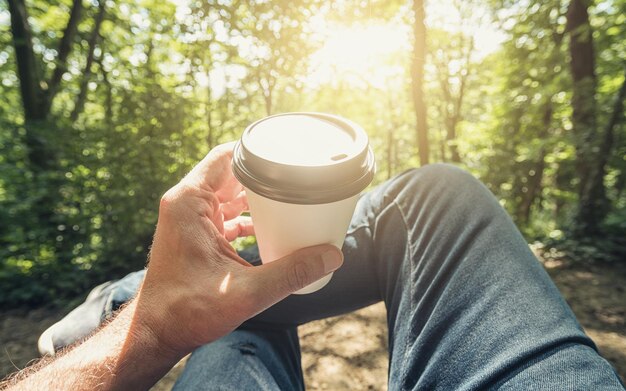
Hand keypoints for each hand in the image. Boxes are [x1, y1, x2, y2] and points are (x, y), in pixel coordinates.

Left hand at [132, 142, 342, 357]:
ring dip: (258, 197)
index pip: (226, 156)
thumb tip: (332, 256)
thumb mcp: (246, 292)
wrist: (154, 333)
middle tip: (299, 178)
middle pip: (232, 172)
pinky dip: (249, 217)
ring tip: (292, 200)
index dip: (257, 150)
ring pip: (230, 193)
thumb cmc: (185, 312)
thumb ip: (291, 273)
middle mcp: (187, 204)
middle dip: (265, 175)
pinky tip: (272, 228)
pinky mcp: (196, 235)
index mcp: (190, 202)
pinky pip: (226, 214)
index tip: (288, 153)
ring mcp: (190, 219)